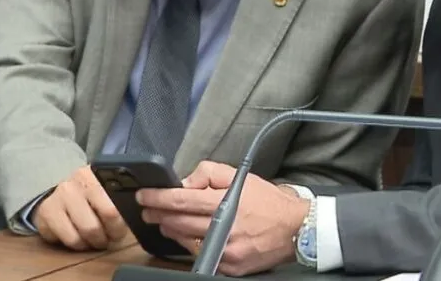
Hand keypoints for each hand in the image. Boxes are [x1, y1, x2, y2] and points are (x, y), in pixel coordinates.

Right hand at [32, 165, 128, 250]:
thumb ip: (120, 200)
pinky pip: (68, 239)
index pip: (113, 207)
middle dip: (107, 237)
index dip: (119, 225)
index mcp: (99, 174)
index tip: (120, 230)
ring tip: (95, 240)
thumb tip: (137, 216)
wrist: (59, 193)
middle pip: (99, 222)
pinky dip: (77, 245)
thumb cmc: (90, 194)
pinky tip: (80, 238)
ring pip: (83, 233)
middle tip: (109, 239)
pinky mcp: (46, 211)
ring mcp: (60, 195)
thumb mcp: (107, 190)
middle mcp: (78, 181)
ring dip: (92, 243)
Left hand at [137, 161, 309, 276]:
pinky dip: (192, 244)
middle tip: (148, 209)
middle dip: (158, 214)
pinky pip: (200, 255)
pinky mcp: (228, 267)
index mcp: (225, 202)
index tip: (144, 195)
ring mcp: (225, 251)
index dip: (157, 197)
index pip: (180, 199)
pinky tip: (190, 236)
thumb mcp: (241, 176)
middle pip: (177, 222)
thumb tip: (185, 182)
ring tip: (166, 220)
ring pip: (185, 241)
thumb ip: (210, 173)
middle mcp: (223, 228)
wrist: (296, 229)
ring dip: (171, 229)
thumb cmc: (268, 202)